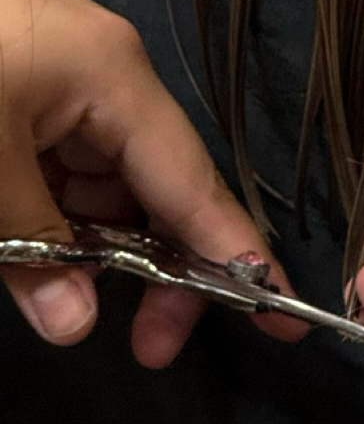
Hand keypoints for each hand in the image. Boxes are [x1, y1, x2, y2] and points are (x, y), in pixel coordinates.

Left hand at [0, 0, 304, 365]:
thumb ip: (30, 248)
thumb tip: (76, 327)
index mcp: (112, 77)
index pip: (190, 181)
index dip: (234, 253)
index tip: (279, 314)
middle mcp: (106, 76)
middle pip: (157, 186)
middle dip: (158, 267)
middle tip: (151, 347)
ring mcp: (63, 79)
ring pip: (106, 183)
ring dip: (93, 247)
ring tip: (65, 297)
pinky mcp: (25, 87)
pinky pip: (61, 167)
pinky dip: (54, 217)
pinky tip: (35, 253)